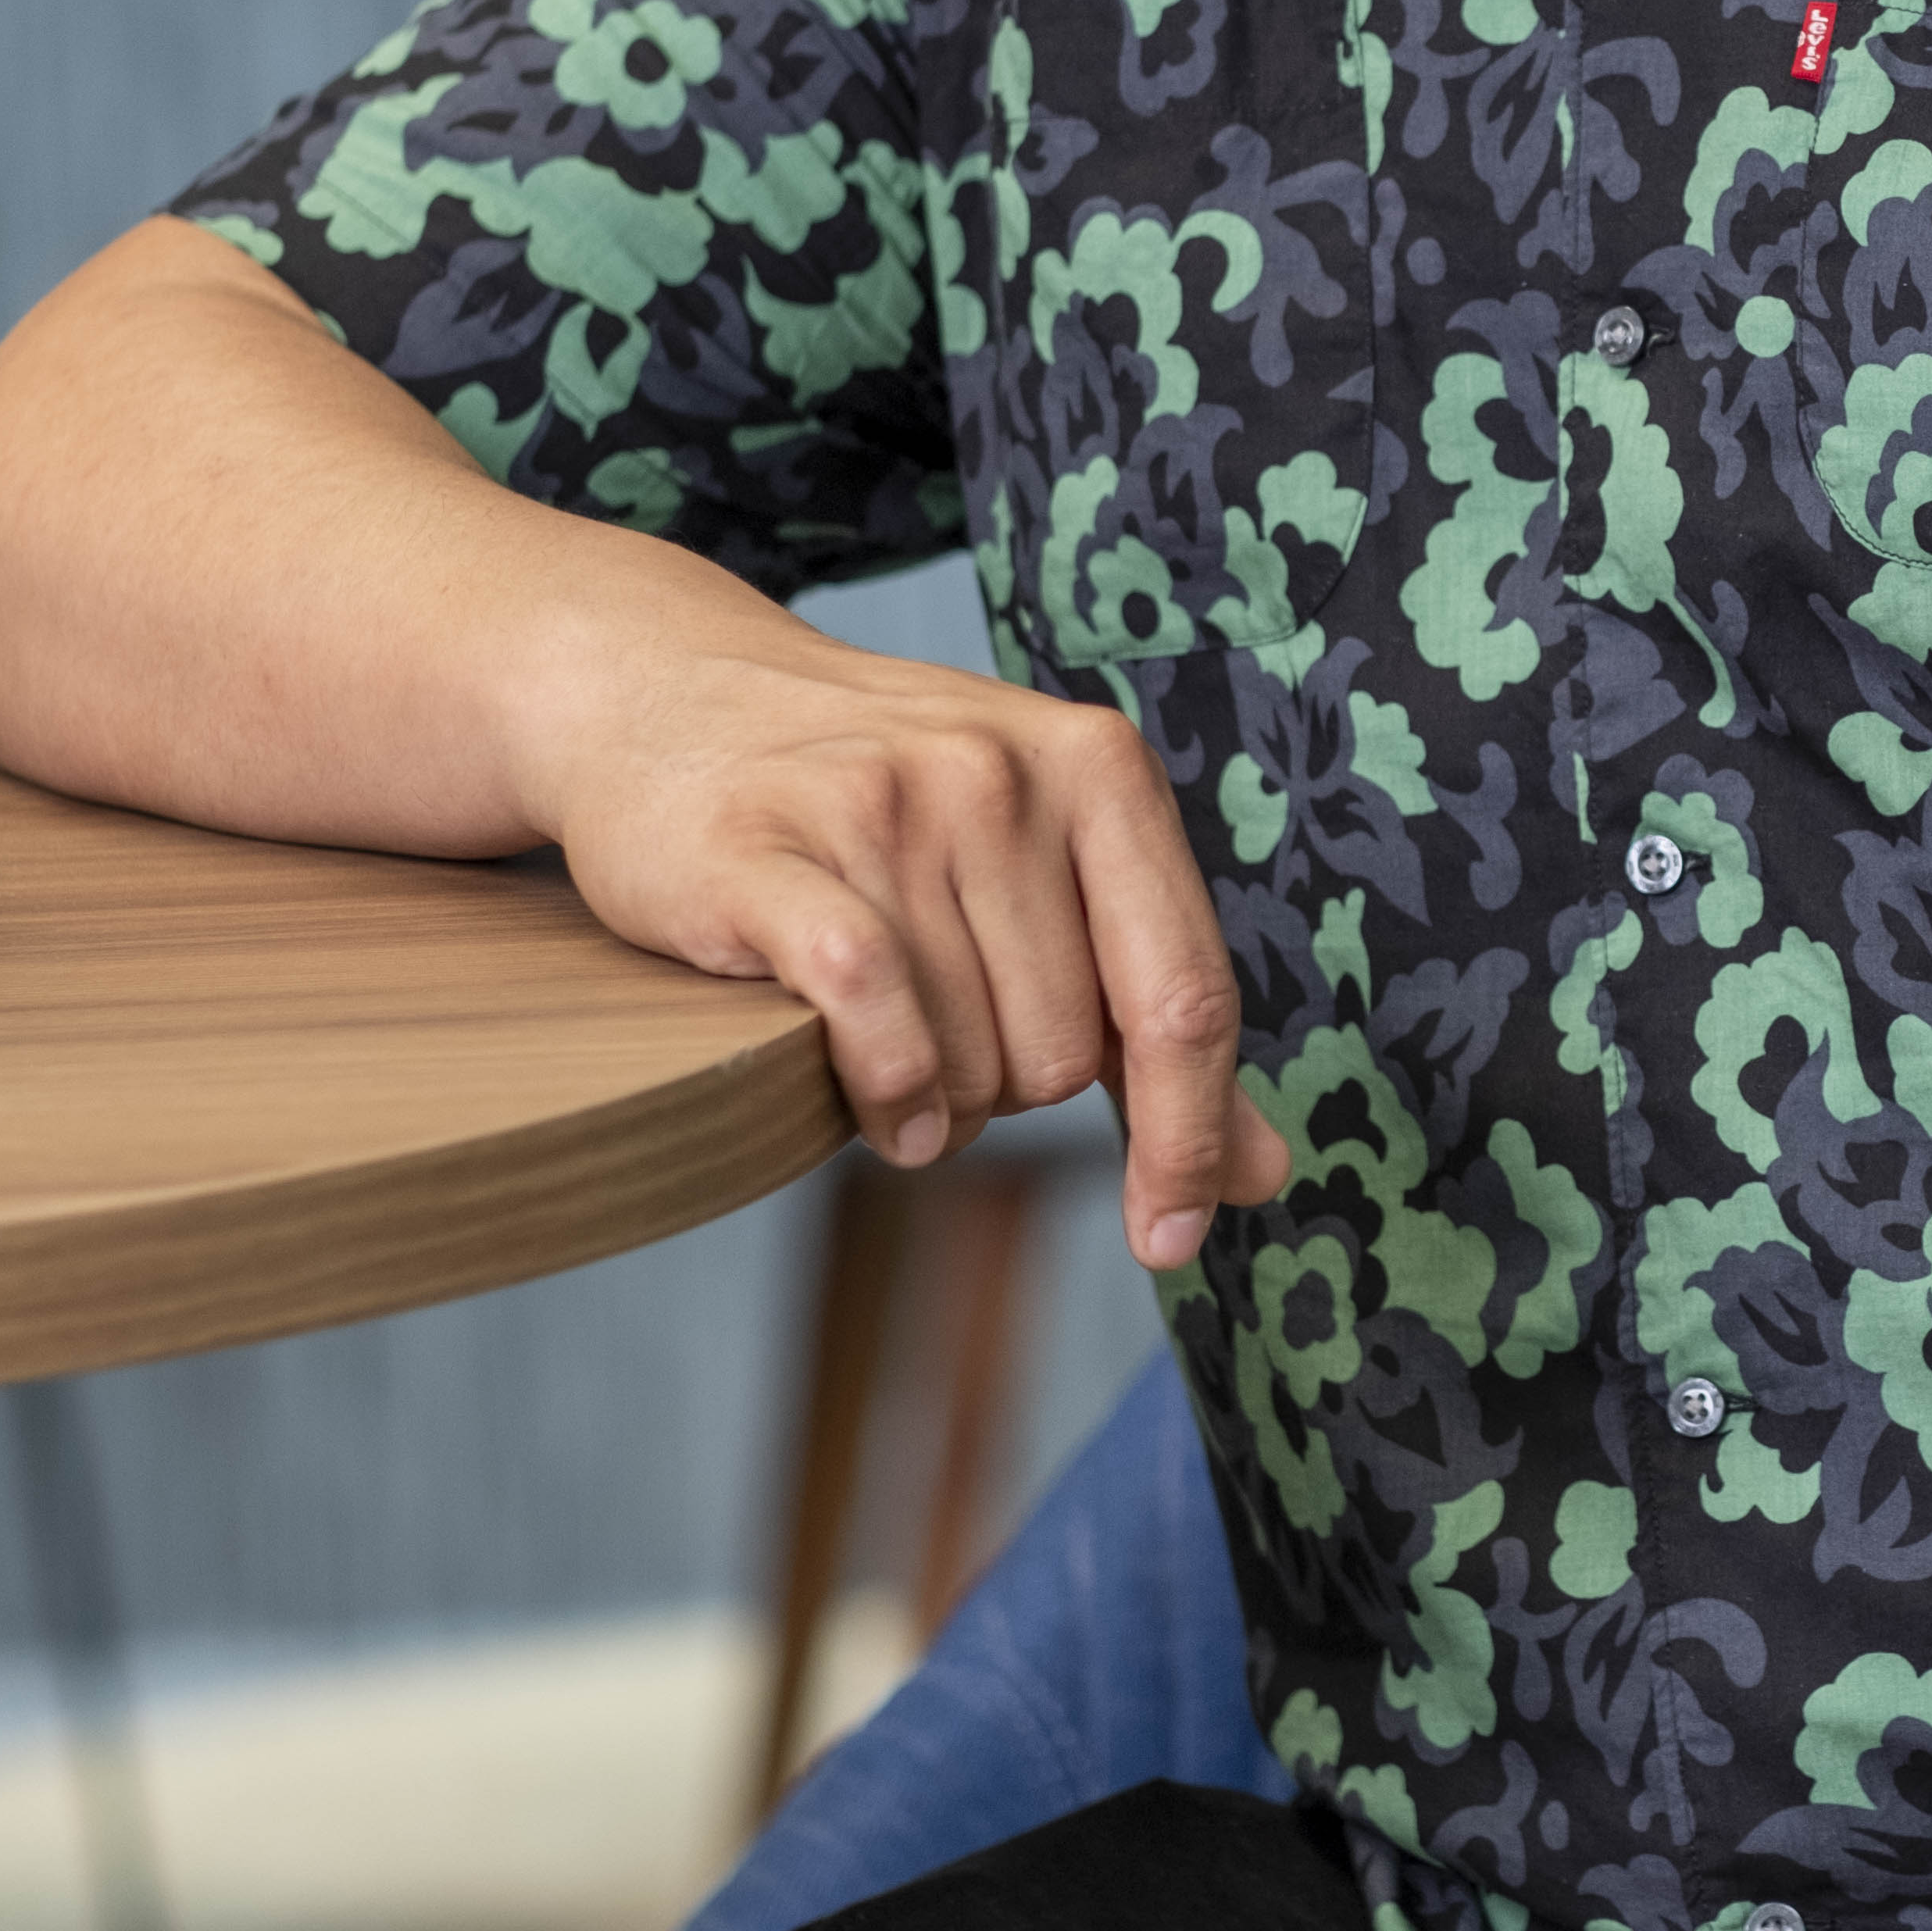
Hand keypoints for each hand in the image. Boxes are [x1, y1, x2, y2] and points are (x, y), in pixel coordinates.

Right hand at [519, 622, 1289, 1254]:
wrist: (669, 694)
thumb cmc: (883, 804)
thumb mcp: (1045, 870)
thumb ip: (1153, 1016)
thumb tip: (1262, 1171)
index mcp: (1099, 769)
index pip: (1183, 993)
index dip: (1187, 1136)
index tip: (1171, 1236)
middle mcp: (1000, 772)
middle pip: (1062, 1052)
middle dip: (1008, 1090)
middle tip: (946, 1036)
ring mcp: (884, 802)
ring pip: (963, 1057)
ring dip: (932, 1101)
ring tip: (886, 1042)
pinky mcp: (767, 850)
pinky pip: (870, 1015)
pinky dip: (880, 1091)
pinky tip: (870, 1100)